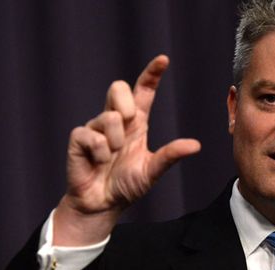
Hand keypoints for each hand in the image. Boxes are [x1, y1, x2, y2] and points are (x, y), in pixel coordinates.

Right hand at [53, 55, 200, 245]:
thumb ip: (170, 156)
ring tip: (113, 158)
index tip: (163, 59)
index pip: (143, 91)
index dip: (151, 74)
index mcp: (137, 123)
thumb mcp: (152, 170)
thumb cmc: (127, 186)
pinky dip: (100, 152)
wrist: (103, 205)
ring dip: (116, 142)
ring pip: (109, 117)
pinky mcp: (79, 139)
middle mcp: (116, 121)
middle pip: (118, 87)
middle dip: (125, 102)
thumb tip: (196, 145)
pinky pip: (90, 135)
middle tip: (130, 123)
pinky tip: (99, 163)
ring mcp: (96, 128)